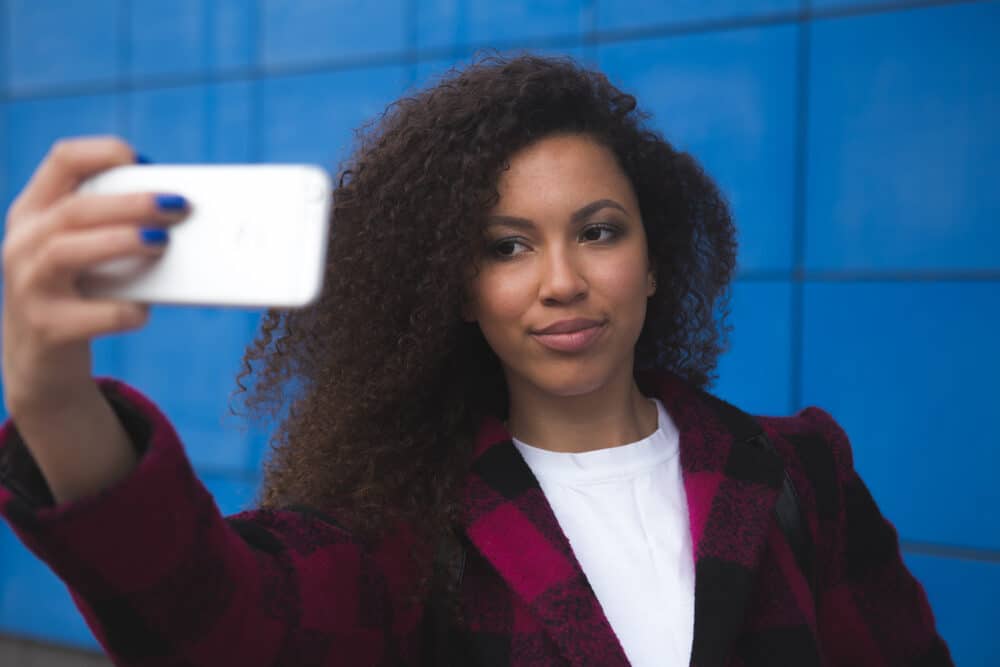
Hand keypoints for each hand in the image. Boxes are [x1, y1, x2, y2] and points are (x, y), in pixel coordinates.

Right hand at [1, 136, 186, 420]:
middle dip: (130, 203)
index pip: (62, 160)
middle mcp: (22, 243)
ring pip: (67, 251)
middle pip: (75, 209)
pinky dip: (127, 310)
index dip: (104, 153)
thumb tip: (180, 212)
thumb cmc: (78, 294)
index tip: (145, 161)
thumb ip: (113, 227)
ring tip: (162, 243)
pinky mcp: (47, 328)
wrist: (40, 363)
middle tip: (176, 205)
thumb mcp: (83, 252)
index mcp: (34, 212)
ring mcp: (28, 287)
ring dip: (120, 242)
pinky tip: (145, 310)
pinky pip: (94, 314)